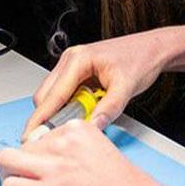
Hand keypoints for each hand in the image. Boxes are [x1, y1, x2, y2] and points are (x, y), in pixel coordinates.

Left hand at [0, 121, 170, 185]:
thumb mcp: (100, 154)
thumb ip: (72, 154)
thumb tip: (46, 168)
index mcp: (79, 130)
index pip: (38, 137)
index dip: (35, 160)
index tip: (39, 173)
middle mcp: (65, 143)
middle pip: (18, 148)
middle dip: (18, 169)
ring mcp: (56, 168)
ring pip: (6, 164)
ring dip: (11, 182)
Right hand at [24, 30, 173, 139]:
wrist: (152, 49)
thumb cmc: (140, 59)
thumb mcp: (126, 87)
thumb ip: (109, 109)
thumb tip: (92, 126)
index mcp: (78, 59)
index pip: (52, 95)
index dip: (41, 119)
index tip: (32, 136)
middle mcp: (70, 60)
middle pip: (45, 96)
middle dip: (51, 117)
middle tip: (63, 133)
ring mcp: (71, 66)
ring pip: (53, 96)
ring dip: (62, 111)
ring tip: (84, 117)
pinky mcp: (76, 73)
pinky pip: (64, 94)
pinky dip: (71, 106)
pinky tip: (87, 109)